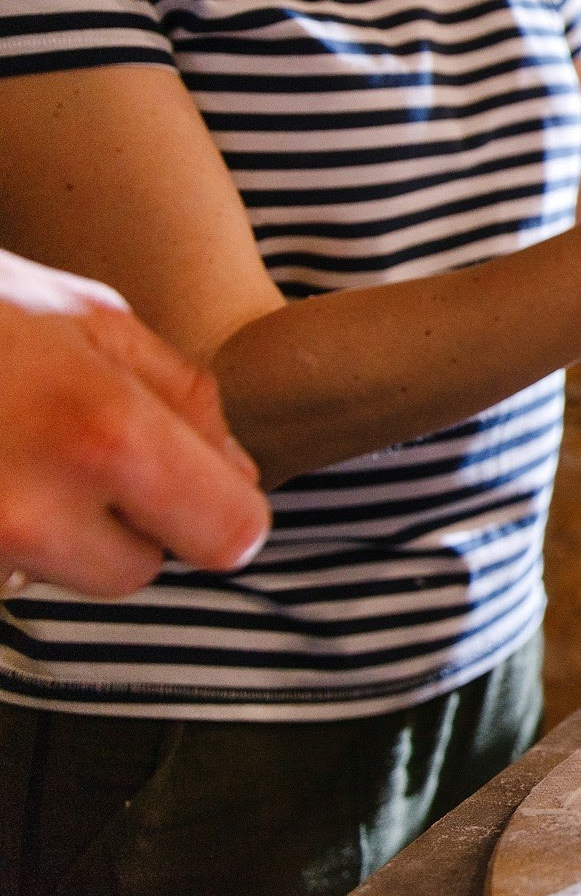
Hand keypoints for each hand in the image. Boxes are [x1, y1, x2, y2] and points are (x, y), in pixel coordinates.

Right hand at [0, 249, 269, 598]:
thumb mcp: (85, 317)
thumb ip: (181, 397)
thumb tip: (241, 475)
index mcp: (105, 437)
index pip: (227, 534)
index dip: (217, 512)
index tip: (195, 493)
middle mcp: (33, 514)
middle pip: (136, 570)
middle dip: (119, 522)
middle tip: (61, 448)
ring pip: (52, 578)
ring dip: (42, 535)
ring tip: (0, 449)